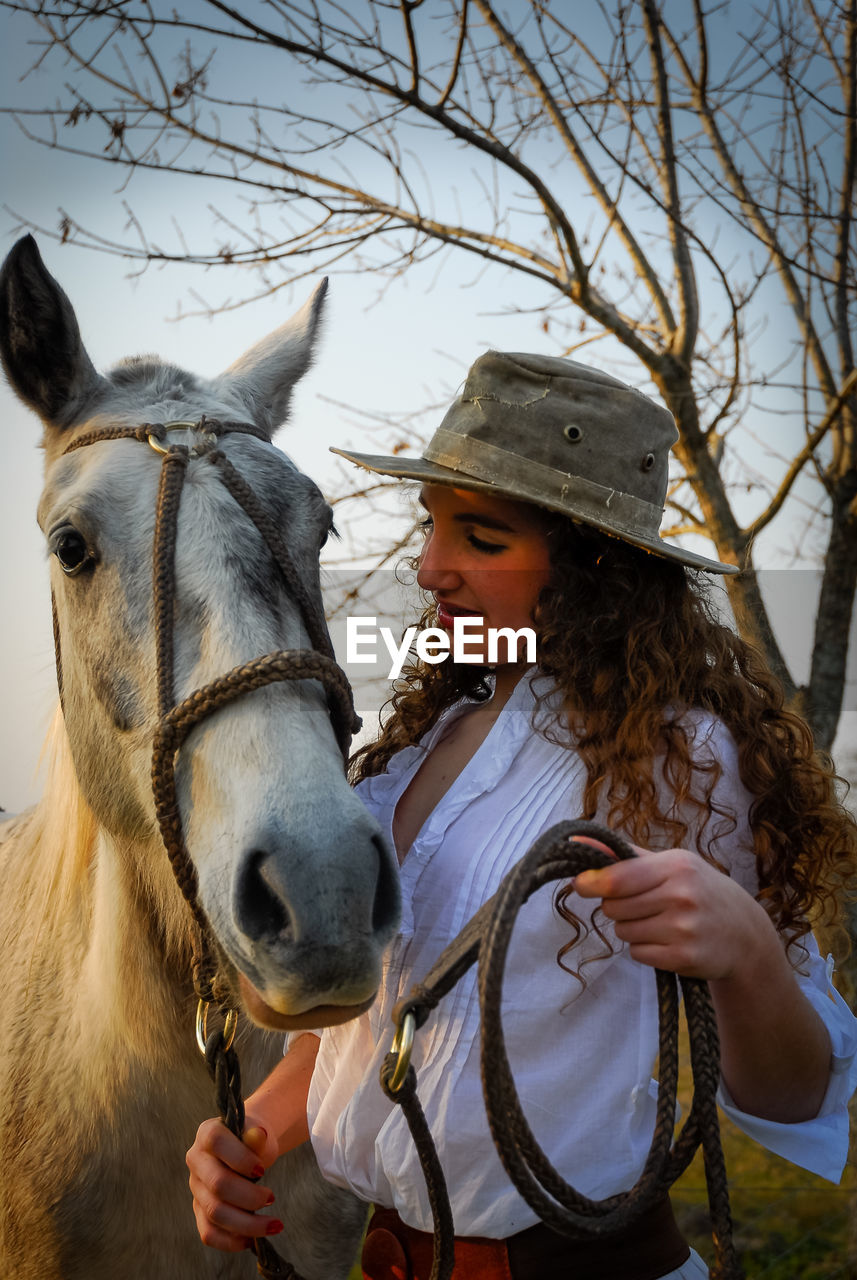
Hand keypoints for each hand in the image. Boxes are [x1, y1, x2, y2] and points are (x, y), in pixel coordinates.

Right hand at [187, 1119, 283, 1251]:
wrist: (248, 1149)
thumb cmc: (253, 1140)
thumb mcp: (258, 1132)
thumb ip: (257, 1136)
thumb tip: (259, 1135)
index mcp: (207, 1133)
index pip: (217, 1143)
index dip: (240, 1158)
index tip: (262, 1170)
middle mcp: (196, 1160)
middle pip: (218, 1184)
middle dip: (249, 1197)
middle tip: (272, 1198)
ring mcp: (196, 1188)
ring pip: (215, 1213)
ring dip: (248, 1224)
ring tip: (274, 1224)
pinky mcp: (199, 1211)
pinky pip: (209, 1233)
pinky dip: (232, 1241)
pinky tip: (253, 1240)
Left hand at [573, 839, 768, 980]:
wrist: (744, 933)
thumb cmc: (700, 891)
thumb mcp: (672, 864)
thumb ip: (626, 855)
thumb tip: (578, 841)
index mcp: (676, 866)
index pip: (618, 878)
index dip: (591, 883)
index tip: (580, 884)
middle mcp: (681, 896)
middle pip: (614, 907)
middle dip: (617, 907)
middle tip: (642, 905)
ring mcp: (683, 929)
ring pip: (623, 931)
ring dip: (632, 929)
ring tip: (659, 922)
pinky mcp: (683, 958)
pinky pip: (637, 953)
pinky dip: (645, 949)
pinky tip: (667, 941)